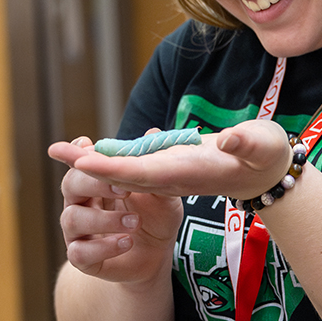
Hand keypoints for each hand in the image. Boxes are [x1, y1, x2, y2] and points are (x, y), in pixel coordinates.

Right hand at [50, 135, 182, 283]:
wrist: (158, 255)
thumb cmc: (155, 217)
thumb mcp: (162, 192)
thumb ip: (153, 168)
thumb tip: (152, 132)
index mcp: (94, 182)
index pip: (79, 163)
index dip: (78, 153)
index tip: (89, 146)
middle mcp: (79, 203)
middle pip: (69, 184)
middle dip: (93, 184)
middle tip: (122, 187)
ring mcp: (77, 232)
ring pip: (73, 219)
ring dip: (105, 220)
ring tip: (135, 222)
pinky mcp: (82, 259)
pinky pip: (79, 252)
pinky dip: (104, 246)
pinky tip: (127, 242)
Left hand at [55, 121, 292, 201]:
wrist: (265, 176)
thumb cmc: (265, 157)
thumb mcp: (262, 147)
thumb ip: (246, 145)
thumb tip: (230, 142)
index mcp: (187, 172)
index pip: (143, 172)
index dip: (112, 169)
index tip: (84, 162)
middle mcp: (172, 178)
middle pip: (122, 175)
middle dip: (89, 166)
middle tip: (56, 151)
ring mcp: (168, 176)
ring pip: (123, 172)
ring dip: (93, 163)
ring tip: (62, 150)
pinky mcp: (169, 168)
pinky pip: (133, 167)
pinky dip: (110, 160)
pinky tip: (90, 151)